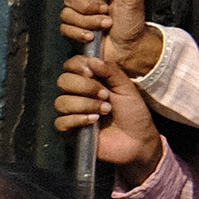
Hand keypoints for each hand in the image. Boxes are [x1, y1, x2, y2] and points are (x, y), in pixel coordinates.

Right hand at [54, 48, 163, 177]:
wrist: (138, 139)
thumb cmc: (133, 112)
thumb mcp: (126, 88)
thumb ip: (111, 71)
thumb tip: (91, 59)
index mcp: (90, 79)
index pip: (71, 65)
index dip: (77, 66)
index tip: (92, 72)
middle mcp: (78, 94)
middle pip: (63, 81)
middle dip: (84, 86)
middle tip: (105, 94)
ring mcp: (72, 112)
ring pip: (61, 102)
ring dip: (85, 104)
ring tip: (105, 110)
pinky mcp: (70, 131)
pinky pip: (61, 122)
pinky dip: (77, 119)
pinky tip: (93, 121)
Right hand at [61, 0, 163, 77]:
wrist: (131, 47)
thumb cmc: (133, 21)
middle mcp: (85, 0)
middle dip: (89, 6)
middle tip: (106, 11)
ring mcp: (79, 16)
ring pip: (66, 14)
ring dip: (88, 21)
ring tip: (105, 25)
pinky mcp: (74, 32)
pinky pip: (65, 29)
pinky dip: (79, 33)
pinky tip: (92, 36)